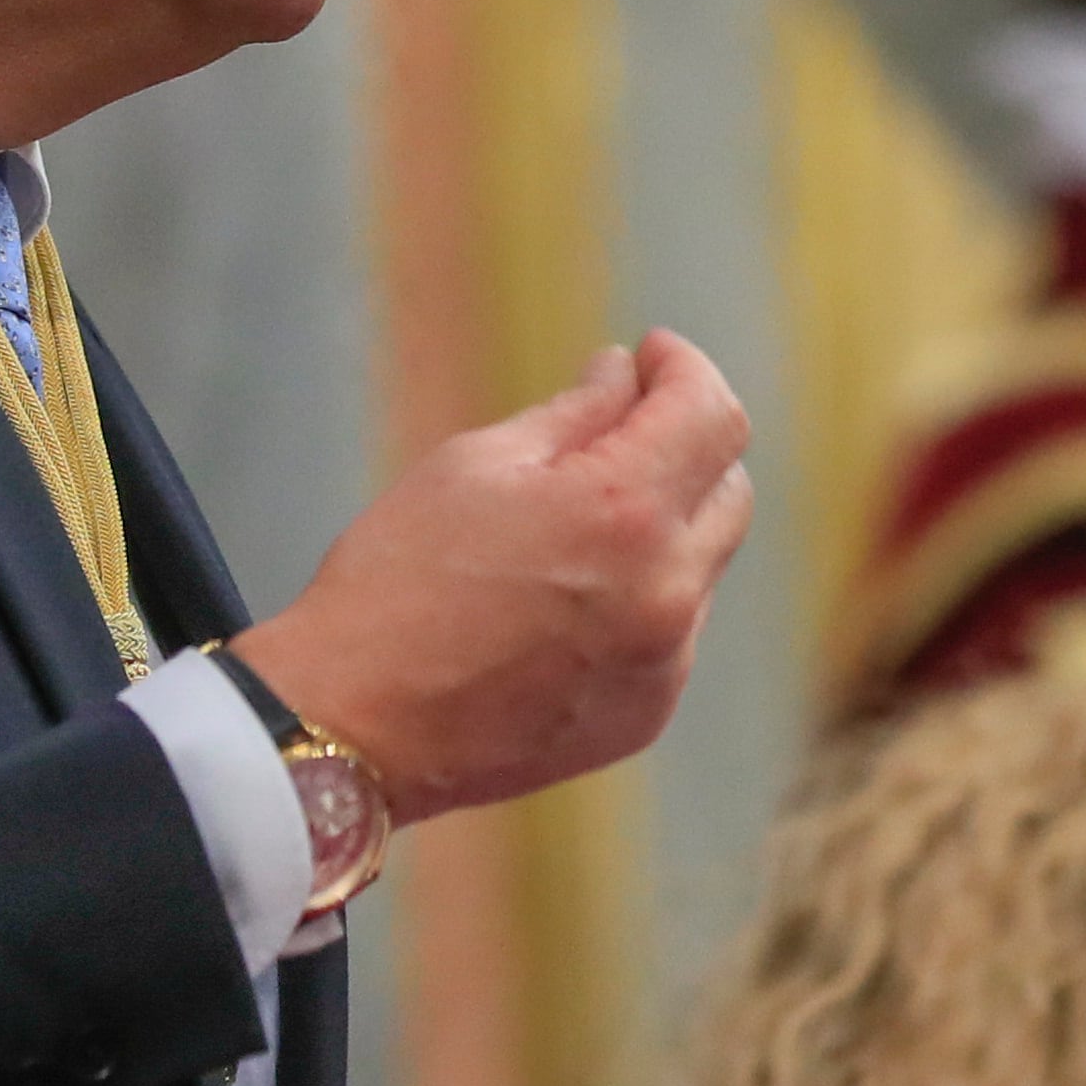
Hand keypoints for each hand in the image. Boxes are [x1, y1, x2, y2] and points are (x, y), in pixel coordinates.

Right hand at [235, 331, 750, 820]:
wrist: (356, 728)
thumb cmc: (397, 584)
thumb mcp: (476, 465)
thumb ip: (574, 414)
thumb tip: (623, 375)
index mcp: (623, 514)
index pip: (713, 415)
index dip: (685, 370)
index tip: (652, 357)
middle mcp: (666, 592)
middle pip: (728, 488)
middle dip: (683, 444)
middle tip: (616, 426)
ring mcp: (663, 663)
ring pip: (704, 562)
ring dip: (665, 523)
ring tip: (574, 524)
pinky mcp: (645, 714)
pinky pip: (674, 630)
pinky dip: (644, 595)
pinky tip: (568, 598)